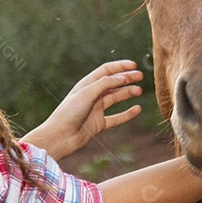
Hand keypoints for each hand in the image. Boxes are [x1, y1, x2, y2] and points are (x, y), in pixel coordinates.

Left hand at [23, 60, 143, 160]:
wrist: (60, 137)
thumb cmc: (69, 113)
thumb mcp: (87, 94)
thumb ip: (105, 84)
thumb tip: (123, 77)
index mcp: (86, 84)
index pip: (106, 71)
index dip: (120, 66)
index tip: (134, 65)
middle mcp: (92, 95)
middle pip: (112, 83)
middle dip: (127, 78)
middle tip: (140, 76)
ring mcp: (96, 109)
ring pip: (115, 98)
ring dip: (127, 93)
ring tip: (139, 91)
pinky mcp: (99, 123)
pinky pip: (116, 117)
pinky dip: (127, 114)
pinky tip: (137, 109)